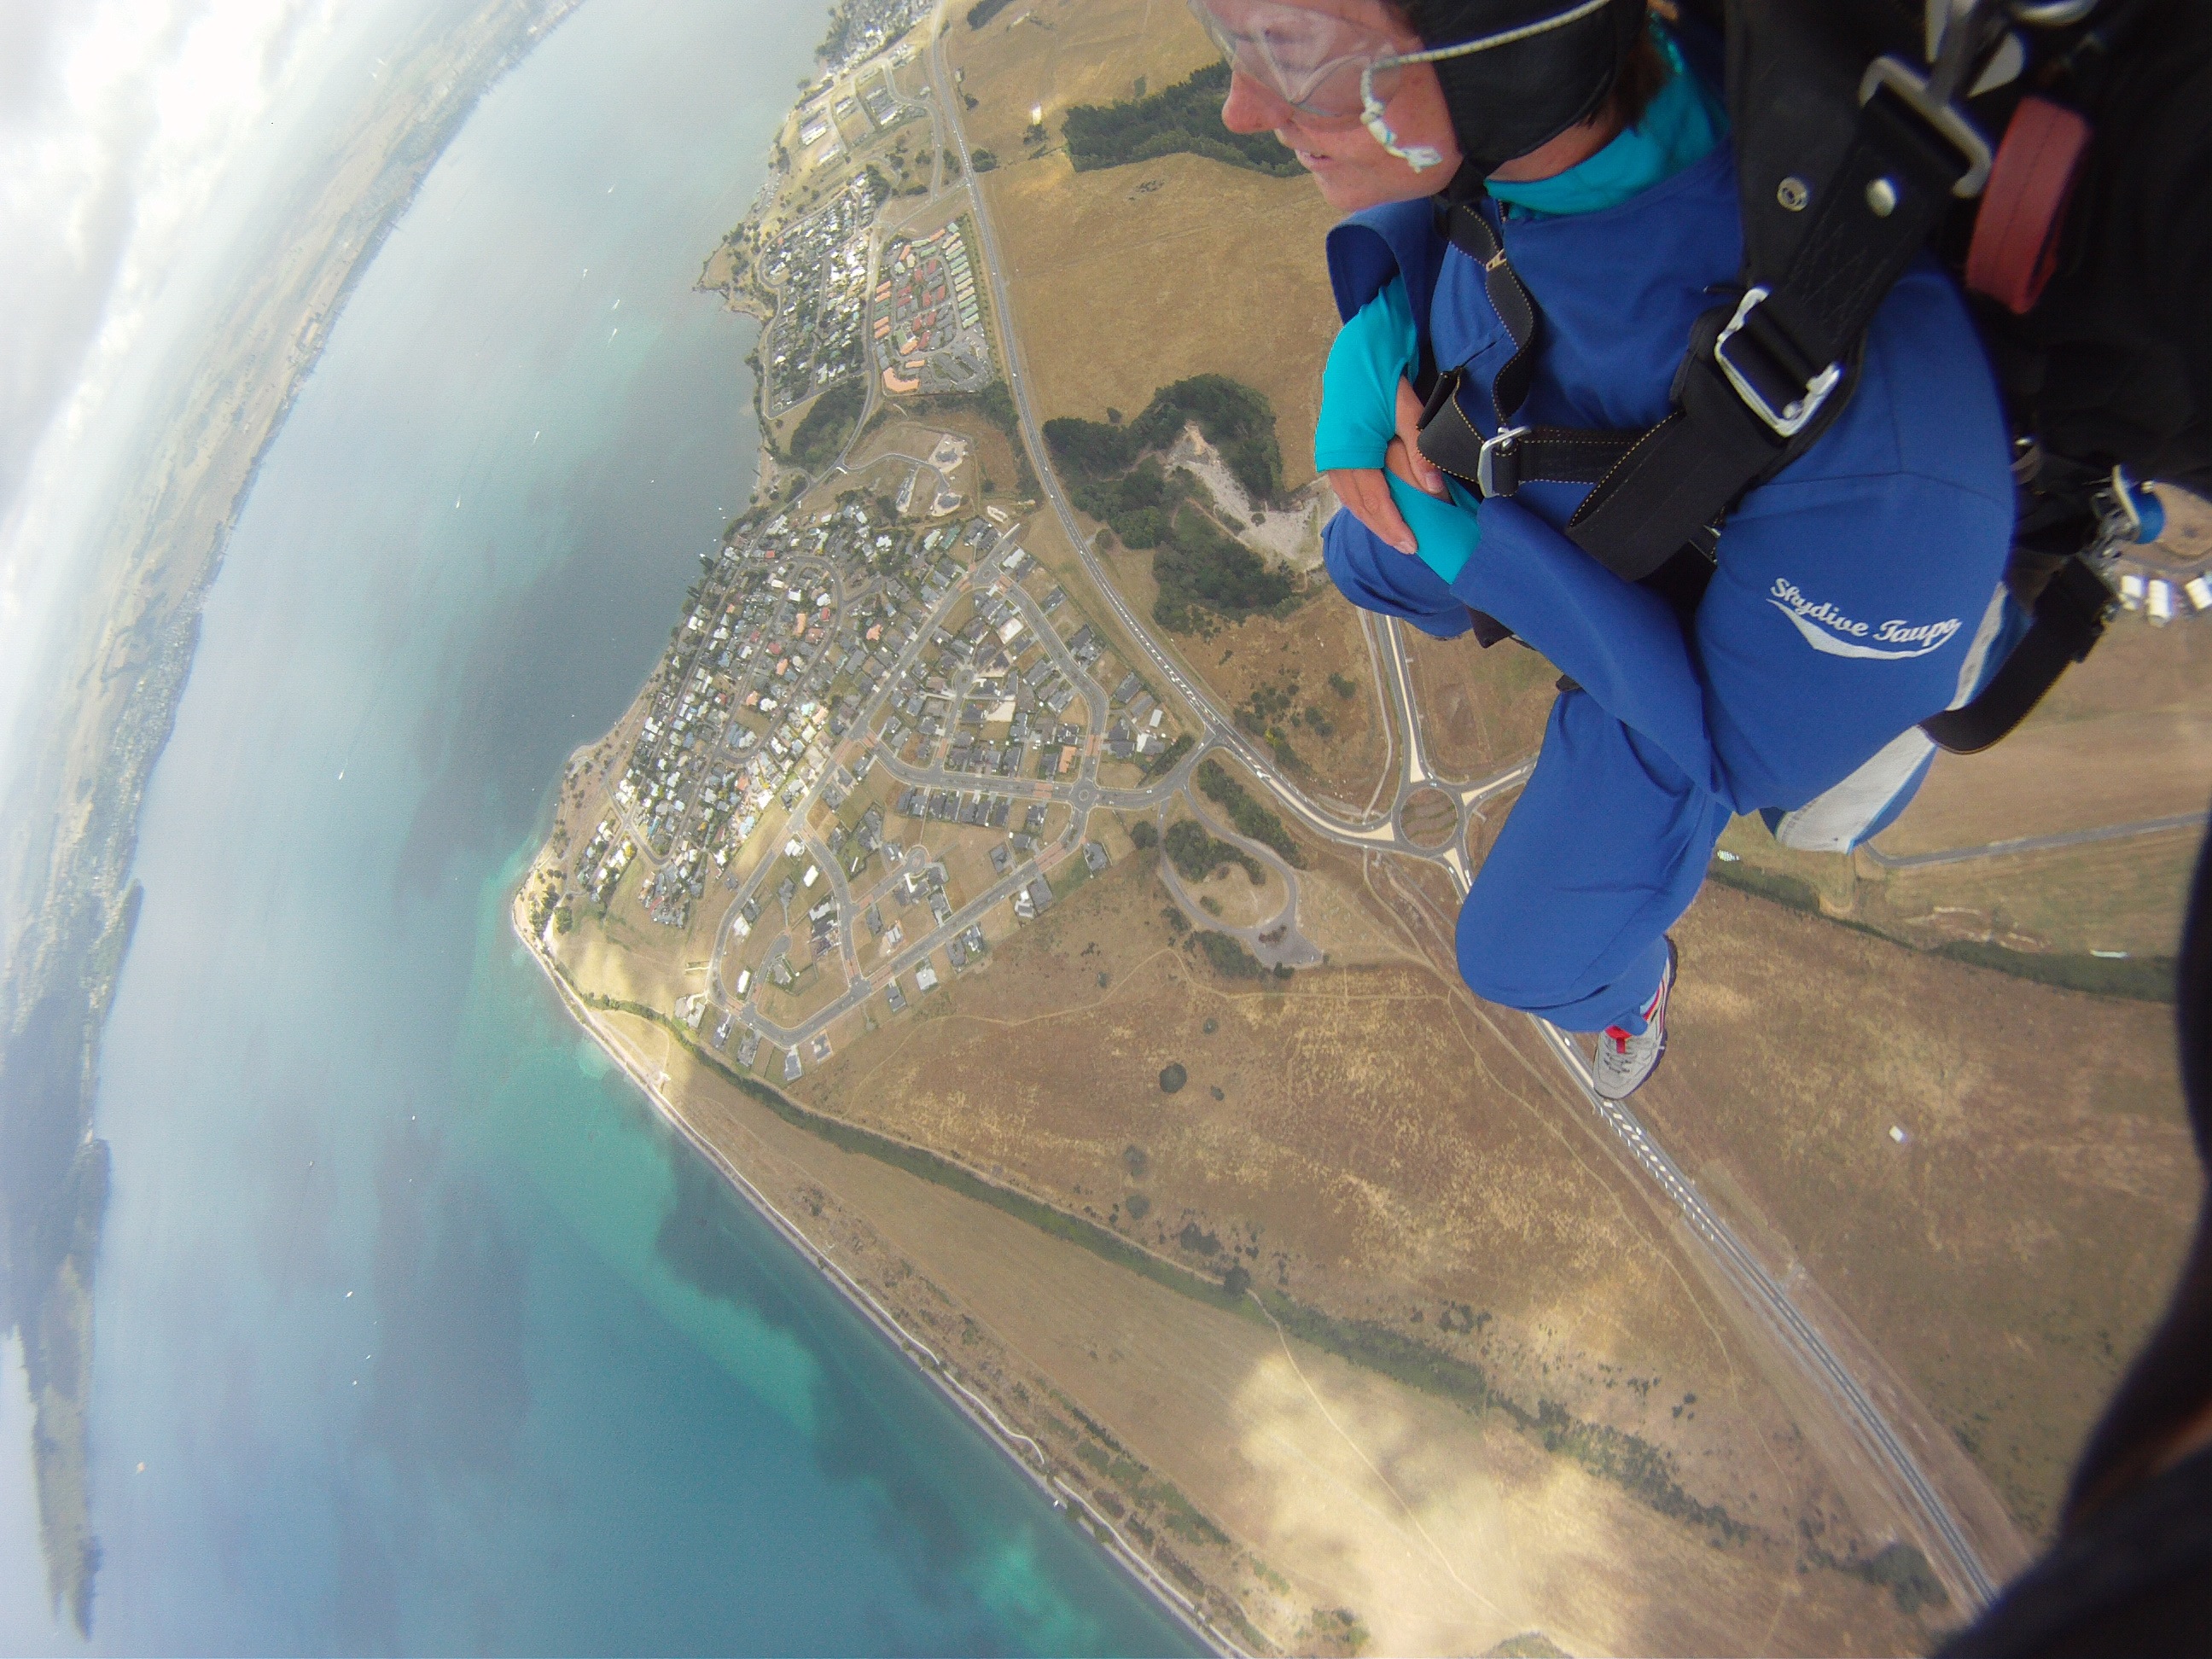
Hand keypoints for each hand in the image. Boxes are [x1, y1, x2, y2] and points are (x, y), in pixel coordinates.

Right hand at [1325, 377, 1448, 556]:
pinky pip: (1345, 487)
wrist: (1354, 351)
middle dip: (1385, 529)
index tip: (1412, 544)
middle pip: (1362, 506)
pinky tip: (1374, 510)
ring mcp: (1331, 455)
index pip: (1377, 500)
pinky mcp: (1331, 450)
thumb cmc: (1381, 377)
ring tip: (1393, 535)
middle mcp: (1337, 459)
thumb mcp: (1407, 408)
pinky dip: (1361, 503)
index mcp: (1354, 452)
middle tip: (1408, 547)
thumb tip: (1432, 489)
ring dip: (1372, 520)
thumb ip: (1419, 450)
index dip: (1394, 525)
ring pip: (1351, 500)